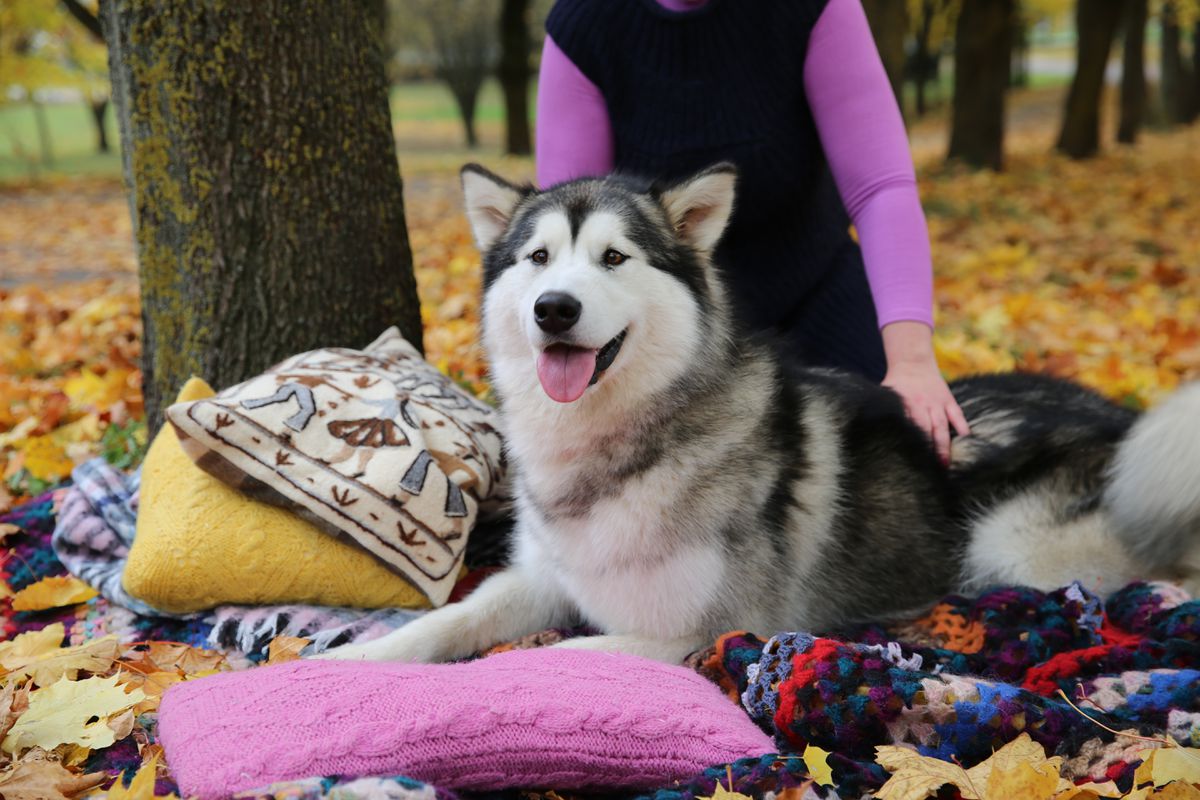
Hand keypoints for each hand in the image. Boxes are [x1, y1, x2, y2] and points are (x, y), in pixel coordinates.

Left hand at [881, 321, 969, 465]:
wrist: (913, 362)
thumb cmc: (895, 385)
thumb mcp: (884, 395)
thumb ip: (880, 411)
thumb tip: (865, 430)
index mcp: (903, 405)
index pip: (905, 428)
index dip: (907, 445)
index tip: (907, 464)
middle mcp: (920, 405)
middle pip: (924, 430)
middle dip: (926, 450)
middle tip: (928, 472)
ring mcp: (936, 403)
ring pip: (941, 426)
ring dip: (943, 445)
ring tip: (945, 464)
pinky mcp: (948, 400)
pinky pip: (957, 415)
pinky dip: (962, 427)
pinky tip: (966, 441)